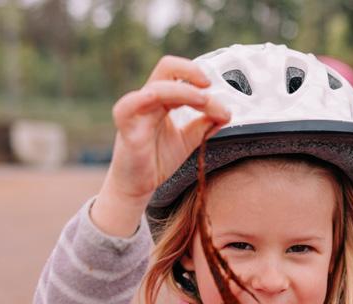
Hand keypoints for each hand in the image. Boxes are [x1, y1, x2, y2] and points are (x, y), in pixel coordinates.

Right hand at [92, 55, 230, 235]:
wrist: (138, 187)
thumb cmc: (157, 162)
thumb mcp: (187, 141)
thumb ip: (204, 126)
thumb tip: (226, 114)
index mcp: (162, 100)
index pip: (179, 75)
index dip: (196, 75)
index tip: (214, 89)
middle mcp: (147, 100)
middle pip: (167, 68)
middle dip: (191, 72)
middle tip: (210, 87)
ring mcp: (135, 111)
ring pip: (157, 87)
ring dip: (183, 91)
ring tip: (203, 101)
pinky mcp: (126, 128)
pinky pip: (130, 105)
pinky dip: (146, 98)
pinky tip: (158, 98)